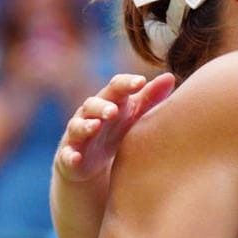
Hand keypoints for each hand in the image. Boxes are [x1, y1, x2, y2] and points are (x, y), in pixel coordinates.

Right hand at [54, 72, 175, 183]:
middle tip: (114, 110)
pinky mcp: (70, 156)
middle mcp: (89, 114)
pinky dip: (70, 156)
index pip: (115, 87)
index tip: (141, 82)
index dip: (126, 84)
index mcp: (109, 101)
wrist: (93, 161)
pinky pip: (68, 155)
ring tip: (94, 127)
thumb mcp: (133, 114)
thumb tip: (170, 77)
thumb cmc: (116, 130)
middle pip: (93, 105)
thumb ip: (149, 97)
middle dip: (102, 107)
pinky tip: (76, 158)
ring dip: (85, 126)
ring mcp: (77, 135)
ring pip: (77, 127)